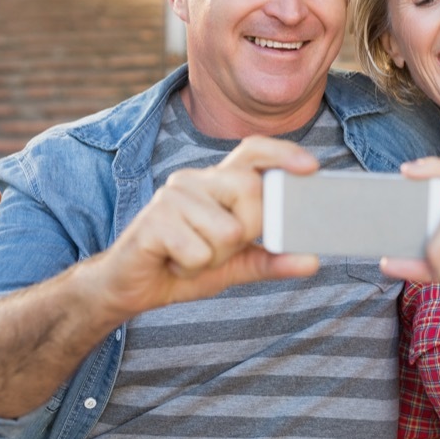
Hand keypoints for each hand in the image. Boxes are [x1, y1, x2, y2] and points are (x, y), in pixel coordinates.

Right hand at [89, 136, 320, 318]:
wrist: (127, 288)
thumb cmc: (183, 266)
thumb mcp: (234, 265)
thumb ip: (271, 260)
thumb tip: (312, 260)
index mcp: (217, 182)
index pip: (253, 150)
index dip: (283, 153)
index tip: (311, 167)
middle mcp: (195, 180)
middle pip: (250, 190)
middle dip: (247, 231)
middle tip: (220, 249)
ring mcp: (172, 197)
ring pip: (228, 230)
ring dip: (215, 258)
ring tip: (192, 257)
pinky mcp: (153, 220)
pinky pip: (199, 252)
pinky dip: (192, 269)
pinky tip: (174, 263)